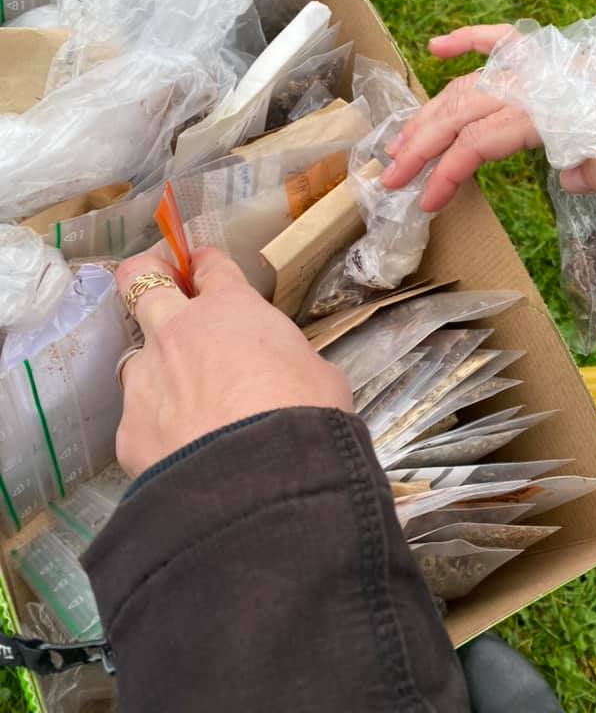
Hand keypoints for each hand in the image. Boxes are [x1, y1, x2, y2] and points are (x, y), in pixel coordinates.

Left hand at [115, 246, 350, 477]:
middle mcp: (178, 333)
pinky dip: (158, 432)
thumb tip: (289, 374)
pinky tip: (182, 454)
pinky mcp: (129, 430)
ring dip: (157, 373)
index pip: (210, 268)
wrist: (263, 479)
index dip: (206, 264)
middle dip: (146, 274)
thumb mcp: (319, 374)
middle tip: (157, 285)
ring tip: (185, 408)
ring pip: (137, 360)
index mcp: (231, 310)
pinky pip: (140, 421)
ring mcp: (146, 379)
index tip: (203, 266)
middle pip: (139, 279)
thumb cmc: (304, 415)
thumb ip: (290, 360)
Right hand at [381, 24, 595, 210]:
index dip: (448, 172)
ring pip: (470, 82)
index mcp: (559, 111)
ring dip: (429, 111)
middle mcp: (540, 83)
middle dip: (421, 144)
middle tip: (389, 178)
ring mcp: (542, 66)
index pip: (485, 141)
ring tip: (399, 141)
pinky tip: (436, 46)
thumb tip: (566, 176)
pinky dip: (467, 39)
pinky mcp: (550, 58)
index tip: (425, 202)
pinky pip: (500, 40)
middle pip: (463, 110)